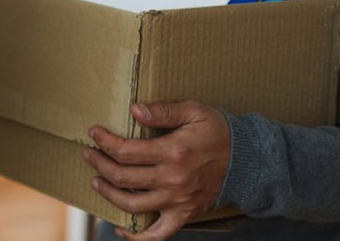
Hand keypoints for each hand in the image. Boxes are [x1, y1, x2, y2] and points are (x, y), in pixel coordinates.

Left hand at [83, 102, 230, 240]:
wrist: (251, 161)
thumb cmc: (220, 132)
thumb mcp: (194, 111)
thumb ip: (163, 111)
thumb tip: (135, 110)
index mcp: (173, 152)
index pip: (125, 151)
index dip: (104, 142)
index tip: (94, 133)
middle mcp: (173, 180)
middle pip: (122, 177)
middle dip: (99, 164)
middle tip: (89, 155)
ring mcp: (178, 201)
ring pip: (132, 205)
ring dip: (109, 194)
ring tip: (97, 181)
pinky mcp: (185, 214)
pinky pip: (158, 234)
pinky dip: (137, 236)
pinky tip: (120, 229)